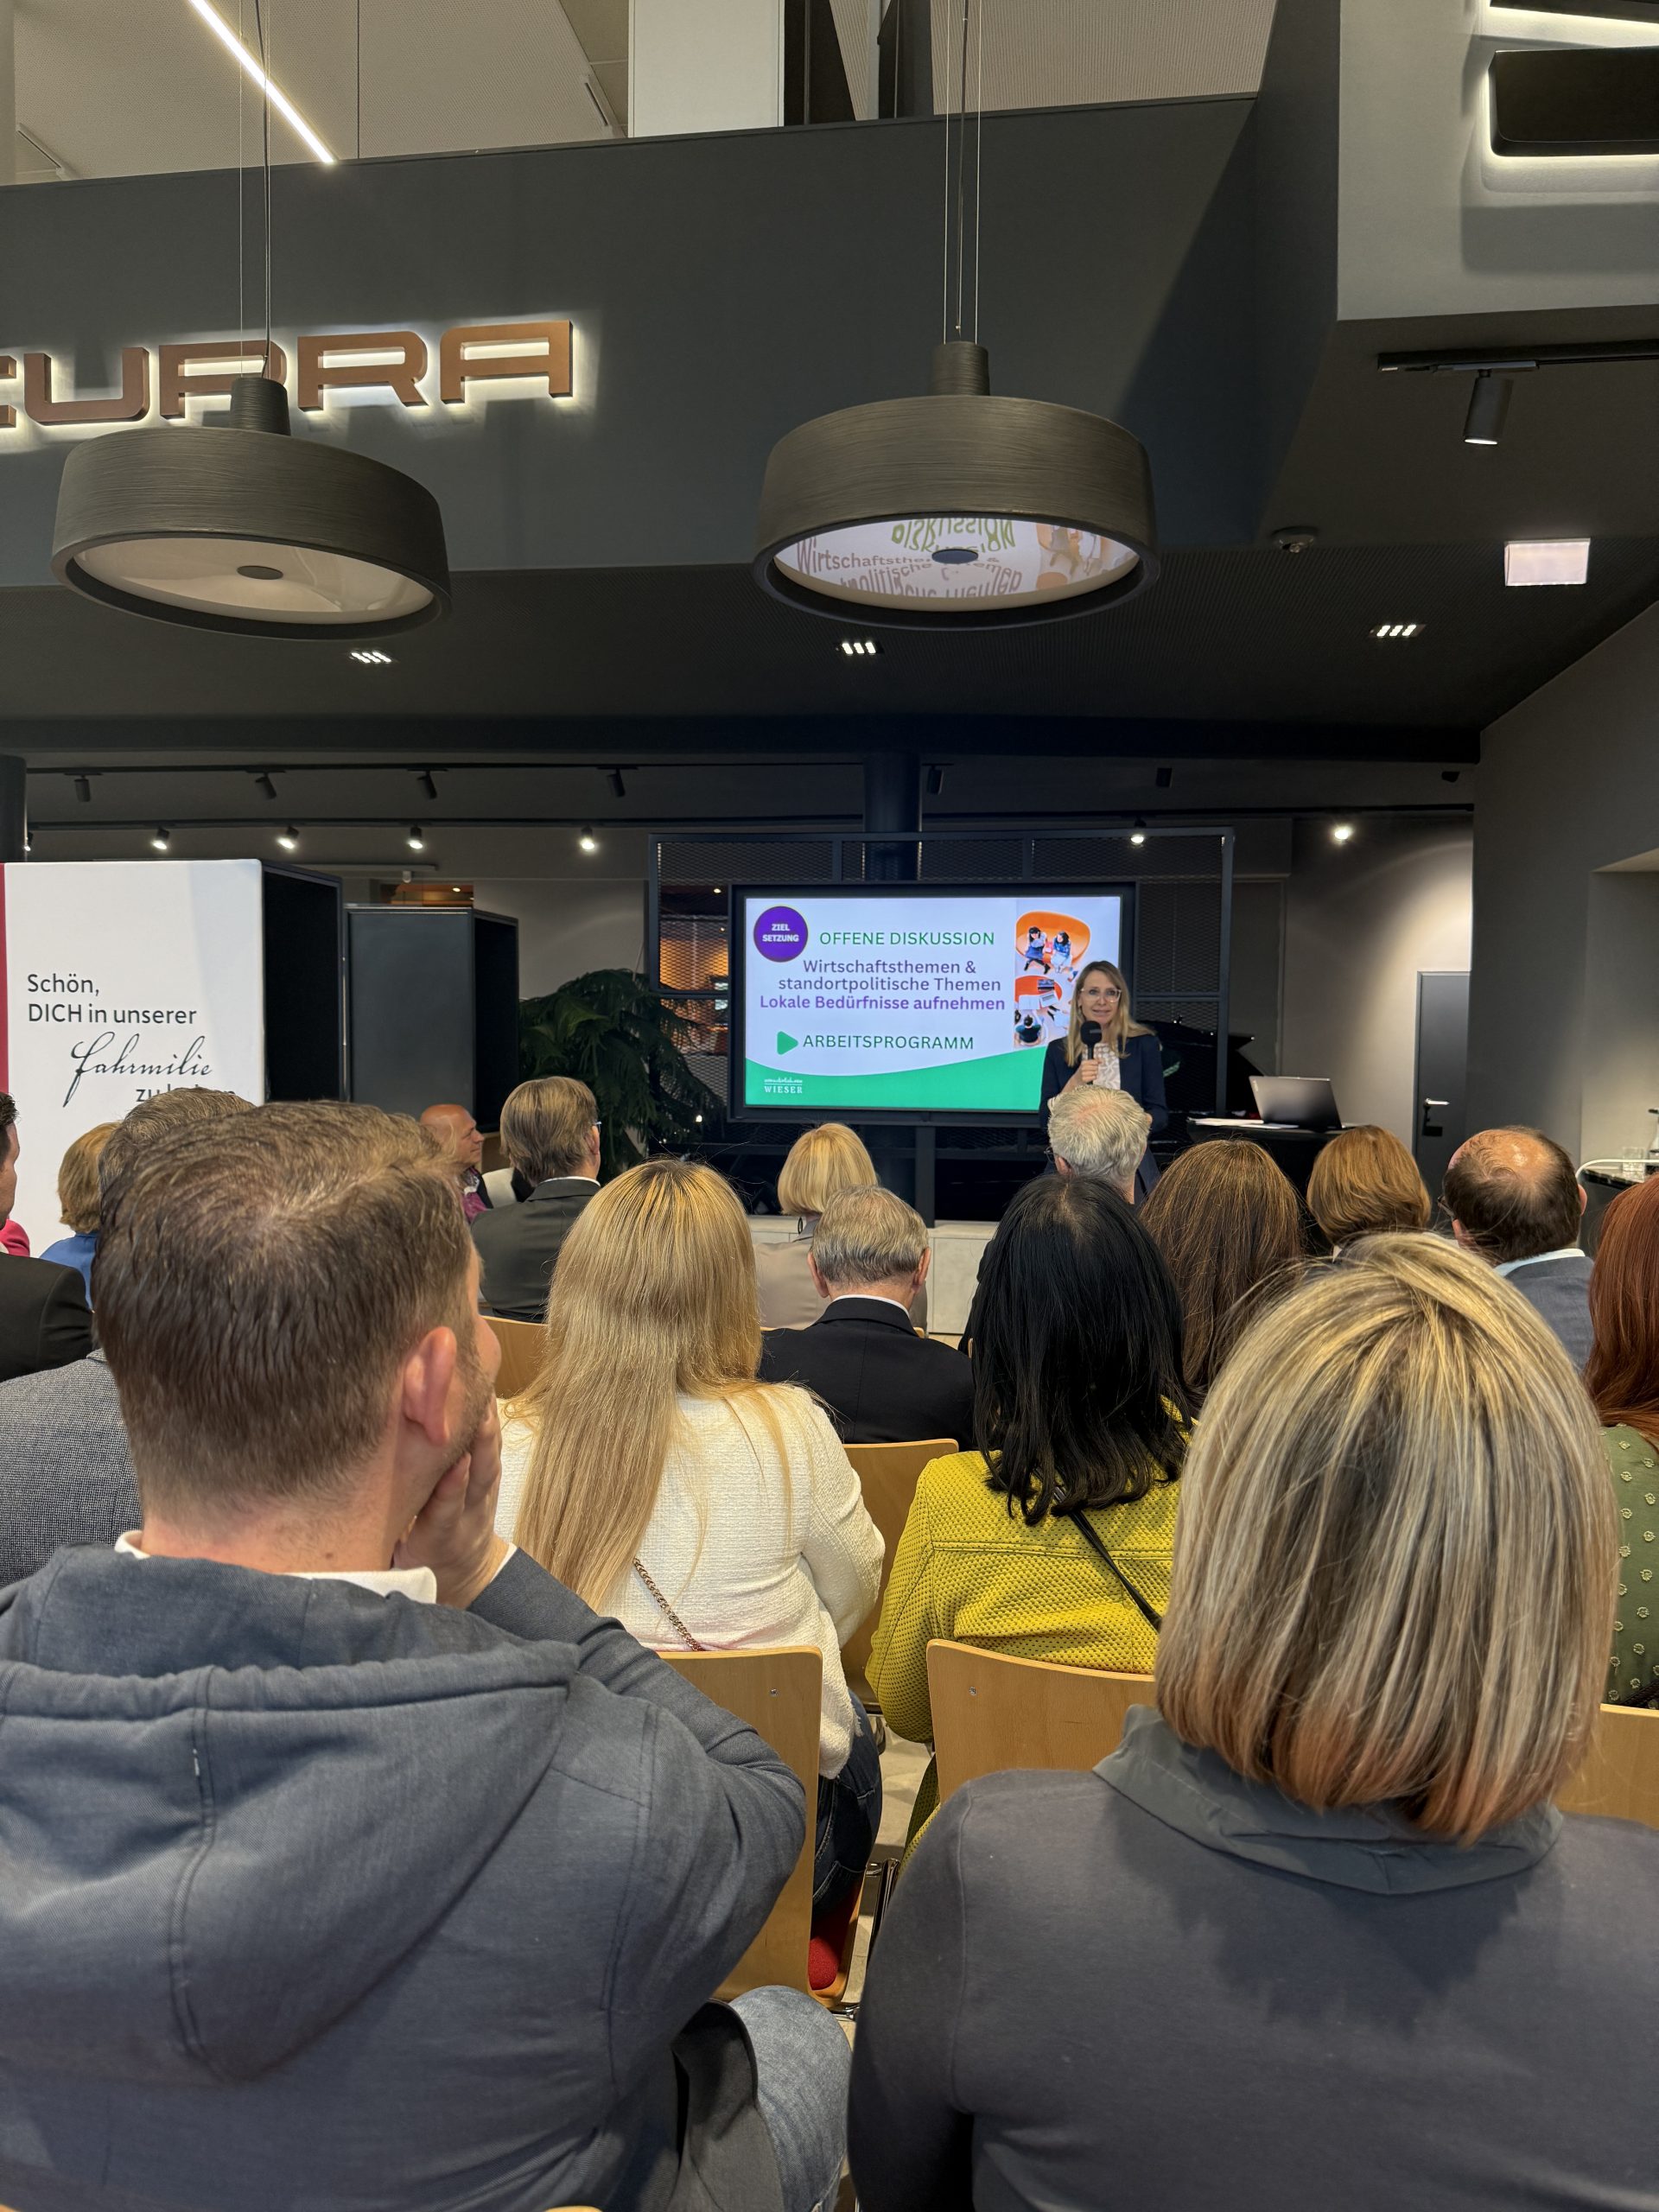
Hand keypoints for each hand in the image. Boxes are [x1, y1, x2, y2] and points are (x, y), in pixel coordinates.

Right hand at [395, 1398, 508, 1608]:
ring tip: (481, 1389)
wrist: (464, 1574)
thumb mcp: (398, 1559)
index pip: (447, 1513)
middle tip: (476, 1410)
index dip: (453, 1489)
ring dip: (488, 1427)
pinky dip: (491, 1424)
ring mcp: (484, 1501)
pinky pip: (494, 1453)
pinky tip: (486, 1393)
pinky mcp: (491, 1485)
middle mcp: (468, 1519)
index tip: (456, 1463)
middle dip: (480, 1445)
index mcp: (441, 1540)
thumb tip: (345, 1514)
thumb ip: (383, 1535)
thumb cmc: (420, 1563)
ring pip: (490, 1462)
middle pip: (479, 1481)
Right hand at [1078, 1055, 1100, 1084]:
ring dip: (1095, 1073)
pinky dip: (1094, 1077)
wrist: (1076, 1079)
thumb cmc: (1084, 1070)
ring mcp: (1083, 1073)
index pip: (1095, 1062)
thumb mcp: (1087, 1064)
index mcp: (1083, 1062)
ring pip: (1096, 1072)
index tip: (1096, 1065)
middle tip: (1092, 1070)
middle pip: (1096, 1067)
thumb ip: (1096, 1060)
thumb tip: (1103, 1060)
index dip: (1097, 1064)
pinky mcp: (1084, 1079)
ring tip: (1091, 1074)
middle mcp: (1083, 1067)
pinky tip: (1090, 1077)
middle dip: (1096, 1069)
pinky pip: (1094, 1077)